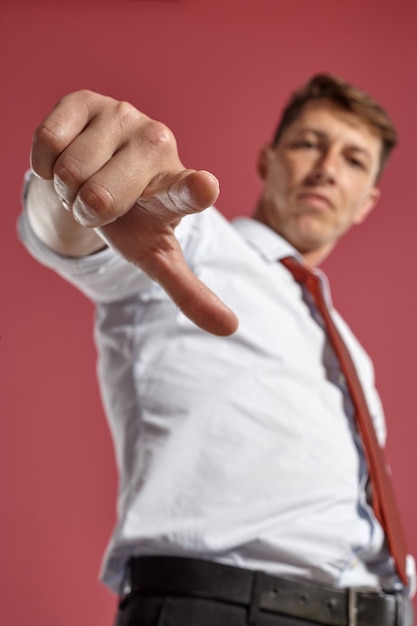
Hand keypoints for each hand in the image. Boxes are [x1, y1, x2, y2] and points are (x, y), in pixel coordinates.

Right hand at [31, 90, 237, 335]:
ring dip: (67, 189)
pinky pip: (46, 145)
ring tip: (86, 181)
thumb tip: (231, 328)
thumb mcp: (158, 255)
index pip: (186, 191)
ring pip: (68, 172)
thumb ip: (190, 291)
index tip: (204, 188)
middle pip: (98, 197)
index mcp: (177, 187)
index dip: (193, 190)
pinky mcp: (85, 99)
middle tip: (102, 203)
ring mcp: (122, 115)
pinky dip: (45, 165)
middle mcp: (157, 144)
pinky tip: (67, 157)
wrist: (98, 176)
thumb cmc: (134, 218)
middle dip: (88, 211)